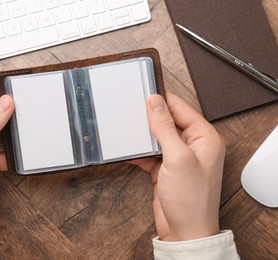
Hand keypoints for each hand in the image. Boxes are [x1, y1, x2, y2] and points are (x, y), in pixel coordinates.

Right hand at [131, 93, 224, 241]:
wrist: (183, 231)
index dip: (163, 101)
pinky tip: (130, 151)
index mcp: (205, 138)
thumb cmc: (191, 200)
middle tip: (133, 114)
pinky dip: (140, 153)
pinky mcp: (166, 168)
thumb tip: (155, 103)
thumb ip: (165, 128)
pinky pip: (151, 153)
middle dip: (151, 119)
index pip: (182, 109)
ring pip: (158, 137)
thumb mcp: (178, 157)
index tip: (144, 94)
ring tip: (130, 132)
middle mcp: (193, 145)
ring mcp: (179, 157)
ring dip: (144, 137)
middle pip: (168, 122)